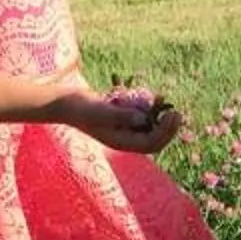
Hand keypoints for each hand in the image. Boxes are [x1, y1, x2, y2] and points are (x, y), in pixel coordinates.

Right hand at [56, 89, 182, 153]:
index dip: (166, 132)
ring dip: (159, 117)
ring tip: (165, 101)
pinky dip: (149, 108)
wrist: (63, 102)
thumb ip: (122, 116)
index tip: (174, 115)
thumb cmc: (79, 107)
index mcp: (121, 142)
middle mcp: (125, 138)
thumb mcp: (100, 110)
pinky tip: (154, 96)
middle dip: (168, 128)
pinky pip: (141, 116)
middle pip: (154, 139)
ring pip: (149, 127)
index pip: (151, 143)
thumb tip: (144, 119)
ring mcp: (123, 128)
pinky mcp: (121, 117)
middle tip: (177, 112)